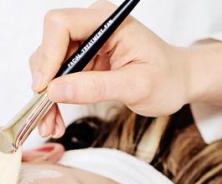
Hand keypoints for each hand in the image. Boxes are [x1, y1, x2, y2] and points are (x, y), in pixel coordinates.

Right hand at [28, 0, 221, 137]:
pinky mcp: (81, 62)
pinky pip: (56, 79)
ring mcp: (84, 45)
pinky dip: (53, 101)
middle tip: (45, 115)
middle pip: (48, 46)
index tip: (45, 88)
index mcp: (107, 21)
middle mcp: (91, 27)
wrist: (177, 82)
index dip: (47, 55)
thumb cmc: (166, 78)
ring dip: (45, 97)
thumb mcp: (135, 86)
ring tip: (51, 125)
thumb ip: (95, 87)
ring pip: (48, 66)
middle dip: (44, 83)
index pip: (61, 25)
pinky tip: (55, 120)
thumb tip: (55, 91)